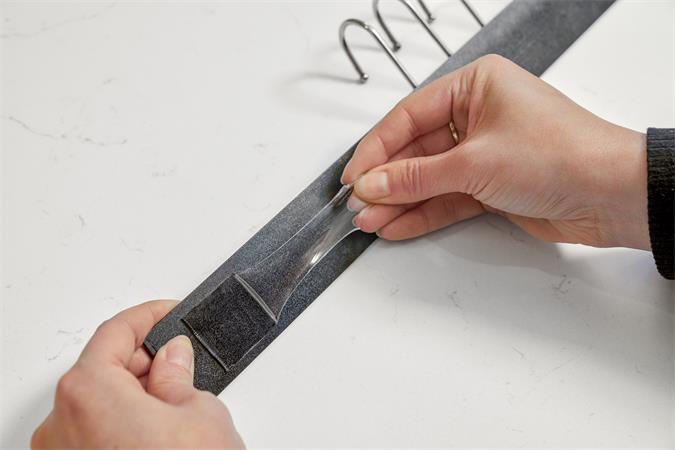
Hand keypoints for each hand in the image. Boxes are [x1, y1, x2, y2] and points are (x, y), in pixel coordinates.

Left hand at [31, 300, 244, 448]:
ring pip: (99, 405)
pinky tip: (159, 433)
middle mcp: (62, 424)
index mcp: (89, 392)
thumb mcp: (200, 412)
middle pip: (102, 369)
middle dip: (144, 361)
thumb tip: (172, 358)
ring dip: (136, 396)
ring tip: (177, 405)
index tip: (169, 315)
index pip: (116, 332)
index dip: (150, 317)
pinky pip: (95, 435)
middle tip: (182, 362)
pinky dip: (124, 425)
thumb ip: (179, 374)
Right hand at [343, 54, 648, 249]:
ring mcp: (484, 153)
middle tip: (358, 203)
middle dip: (386, 180)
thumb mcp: (474, 162)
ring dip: (400, 201)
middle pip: (416, 150)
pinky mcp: (491, 186)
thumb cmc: (562, 154)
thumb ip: (416, 177)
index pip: (409, 116)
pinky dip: (422, 213)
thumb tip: (373, 184)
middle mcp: (478, 116)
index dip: (376, 148)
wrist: (612, 195)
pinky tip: (397, 225)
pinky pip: (446, 198)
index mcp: (475, 86)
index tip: (354, 176)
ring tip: (370, 221)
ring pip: (429, 178)